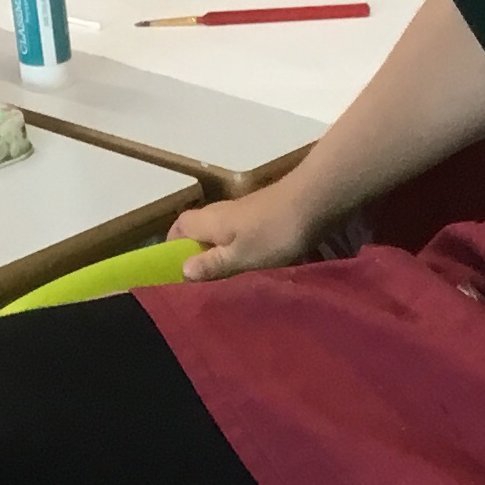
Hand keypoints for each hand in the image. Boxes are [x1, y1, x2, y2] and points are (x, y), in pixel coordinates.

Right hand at [172, 180, 324, 280]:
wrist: (313, 202)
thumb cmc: (273, 233)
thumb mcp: (239, 256)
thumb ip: (211, 264)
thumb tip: (182, 270)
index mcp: (208, 221)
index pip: (178, 228)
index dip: (172, 247)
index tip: (174, 271)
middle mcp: (220, 212)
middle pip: (198, 231)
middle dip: (197, 254)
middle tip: (201, 283)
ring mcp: (243, 212)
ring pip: (221, 234)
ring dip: (220, 253)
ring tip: (225, 280)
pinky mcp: (262, 215)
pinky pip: (240, 235)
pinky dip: (239, 250)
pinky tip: (250, 267)